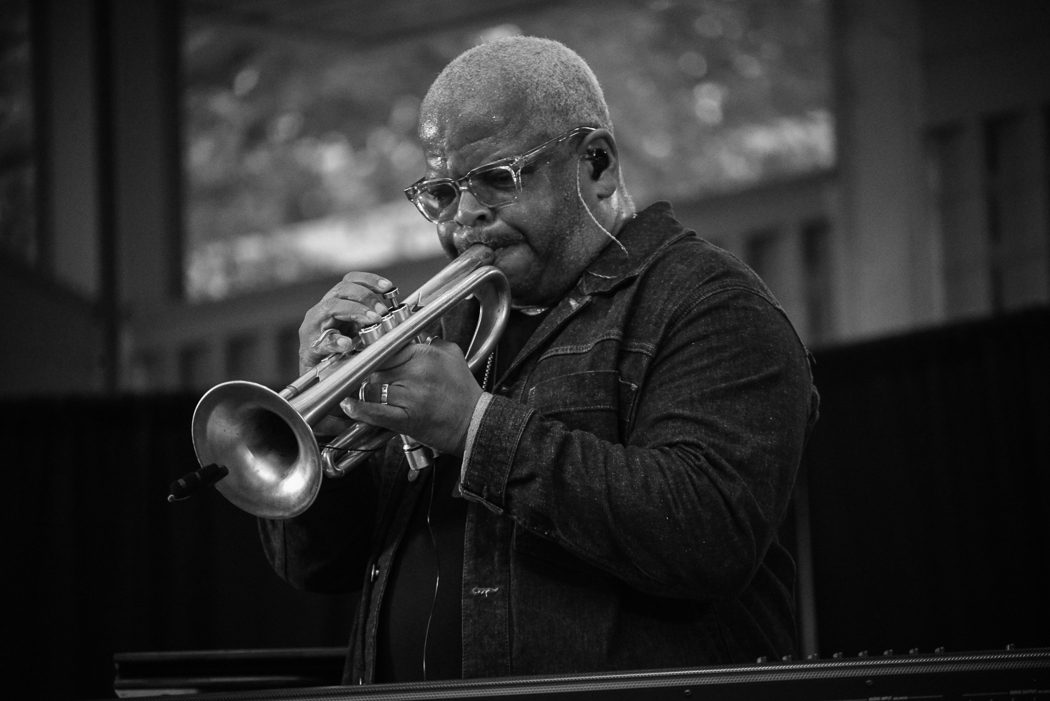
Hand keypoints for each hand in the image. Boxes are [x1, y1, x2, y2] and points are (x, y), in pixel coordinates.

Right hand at [298, 271, 395, 373]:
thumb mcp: (359, 331)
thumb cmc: (342, 353)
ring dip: (355, 311)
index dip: (369, 280)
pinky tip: (347, 344)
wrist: (321, 381)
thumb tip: (396, 313)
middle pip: (342, 289)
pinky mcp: (309, 347)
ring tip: (373, 319)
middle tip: (383, 310)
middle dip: (366, 296)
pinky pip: (322, 341)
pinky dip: (336, 341)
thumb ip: (372, 320)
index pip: (350, 281)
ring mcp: (313, 327)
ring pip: (331, 307)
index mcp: (336, 303)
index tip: (389, 287)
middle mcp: (322, 310)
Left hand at [339, 339, 482, 455]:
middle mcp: (416, 373)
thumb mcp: (453, 355)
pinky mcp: (406, 419)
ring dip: (367, 391)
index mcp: (425, 355)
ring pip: (372, 388)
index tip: (368, 357)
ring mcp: (410, 397)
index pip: (387, 348)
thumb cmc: (464, 393)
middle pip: (376, 368)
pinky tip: (348, 406)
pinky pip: (375, 412)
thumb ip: (434, 342)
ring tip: (367, 393)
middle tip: (368, 377)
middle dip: (371, 374)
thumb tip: (420, 336)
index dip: (376, 354)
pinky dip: (359, 409)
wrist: (475, 423)